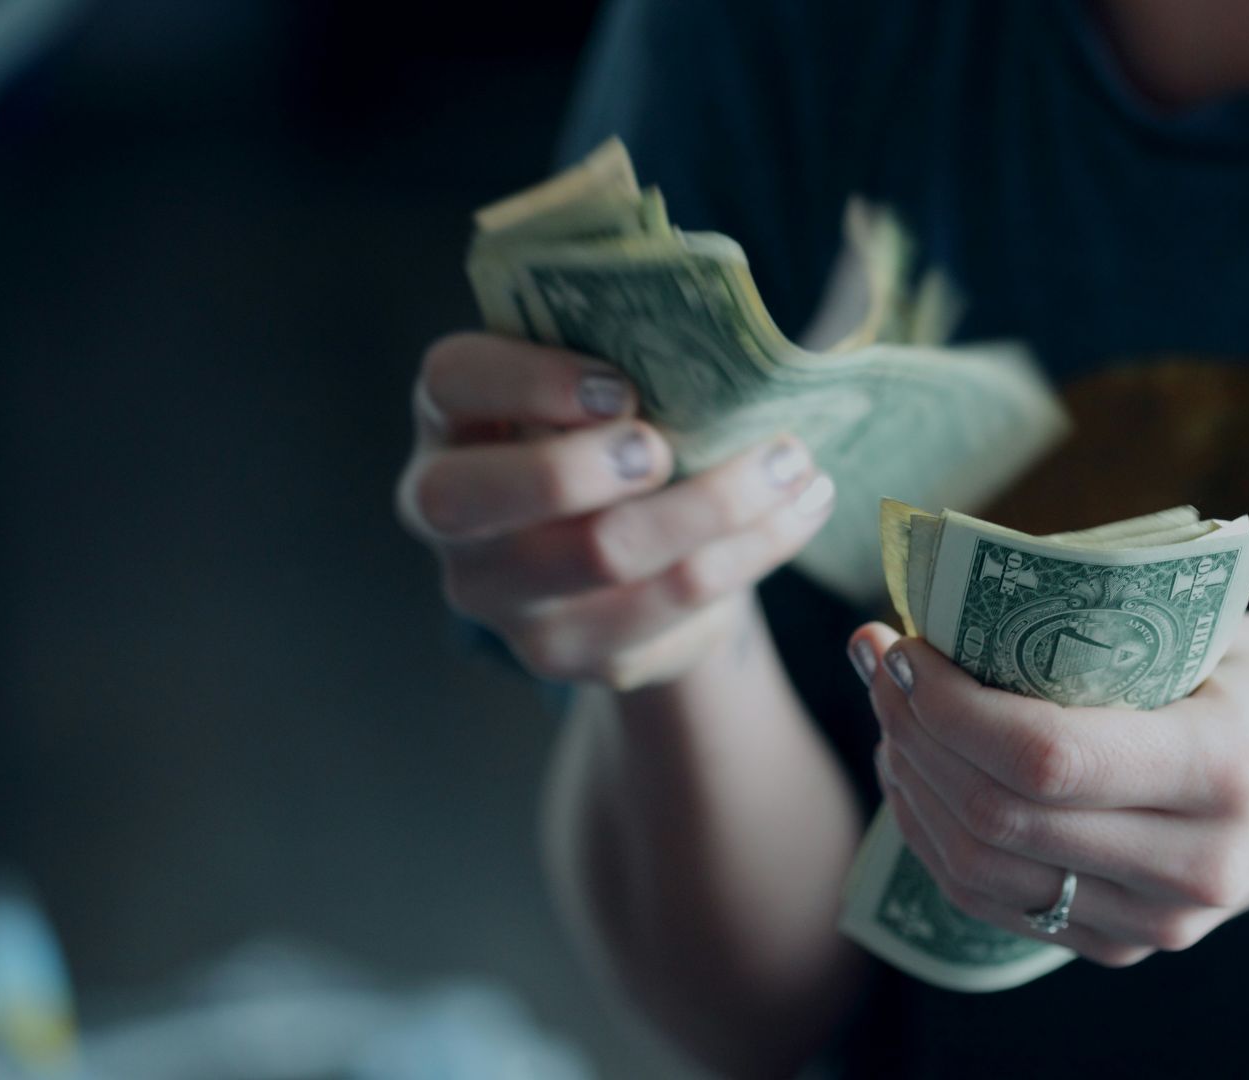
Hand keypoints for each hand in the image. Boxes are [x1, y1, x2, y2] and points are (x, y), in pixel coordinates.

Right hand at [397, 333, 835, 688]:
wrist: (635, 556)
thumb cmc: (616, 436)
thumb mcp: (603, 386)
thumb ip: (627, 354)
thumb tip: (726, 335)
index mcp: (452, 419)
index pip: (451, 382)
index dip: (527, 380)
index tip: (621, 386)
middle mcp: (449, 514)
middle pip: (482, 497)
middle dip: (584, 466)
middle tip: (667, 447)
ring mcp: (502, 597)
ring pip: (602, 555)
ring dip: (715, 503)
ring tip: (793, 463)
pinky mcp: (571, 653)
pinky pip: (671, 606)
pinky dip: (751, 551)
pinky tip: (799, 510)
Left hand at [848, 613, 1248, 966]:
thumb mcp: (1219, 632)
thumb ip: (1103, 625)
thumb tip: (954, 595)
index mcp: (1223, 766)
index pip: (1045, 757)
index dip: (948, 705)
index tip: (903, 643)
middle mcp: (1192, 863)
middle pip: (998, 817)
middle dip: (913, 732)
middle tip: (879, 661)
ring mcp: (1159, 920)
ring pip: (980, 871)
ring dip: (911, 784)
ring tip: (890, 711)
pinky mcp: (1127, 945)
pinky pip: (996, 903)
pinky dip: (937, 836)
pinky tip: (919, 771)